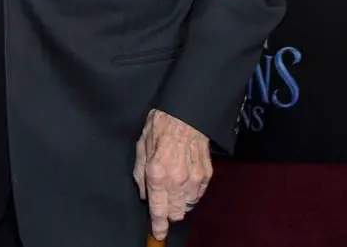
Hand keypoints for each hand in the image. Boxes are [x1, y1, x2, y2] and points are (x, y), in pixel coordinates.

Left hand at [132, 109, 212, 240]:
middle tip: (163, 200)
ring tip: (174, 187)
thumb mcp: (141, 147)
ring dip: (180, 202)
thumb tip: (145, 195)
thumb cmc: (160, 127)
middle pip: (176, 213)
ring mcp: (194, 179)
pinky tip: (185, 181)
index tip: (158, 233)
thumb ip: (140, 175)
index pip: (158, 210)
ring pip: (188, 206)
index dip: (158, 226)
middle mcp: (176, 180)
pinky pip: (198, 195)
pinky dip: (191, 194)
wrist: (186, 113)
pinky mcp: (206, 174)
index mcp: (157, 174)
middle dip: (168, 212)